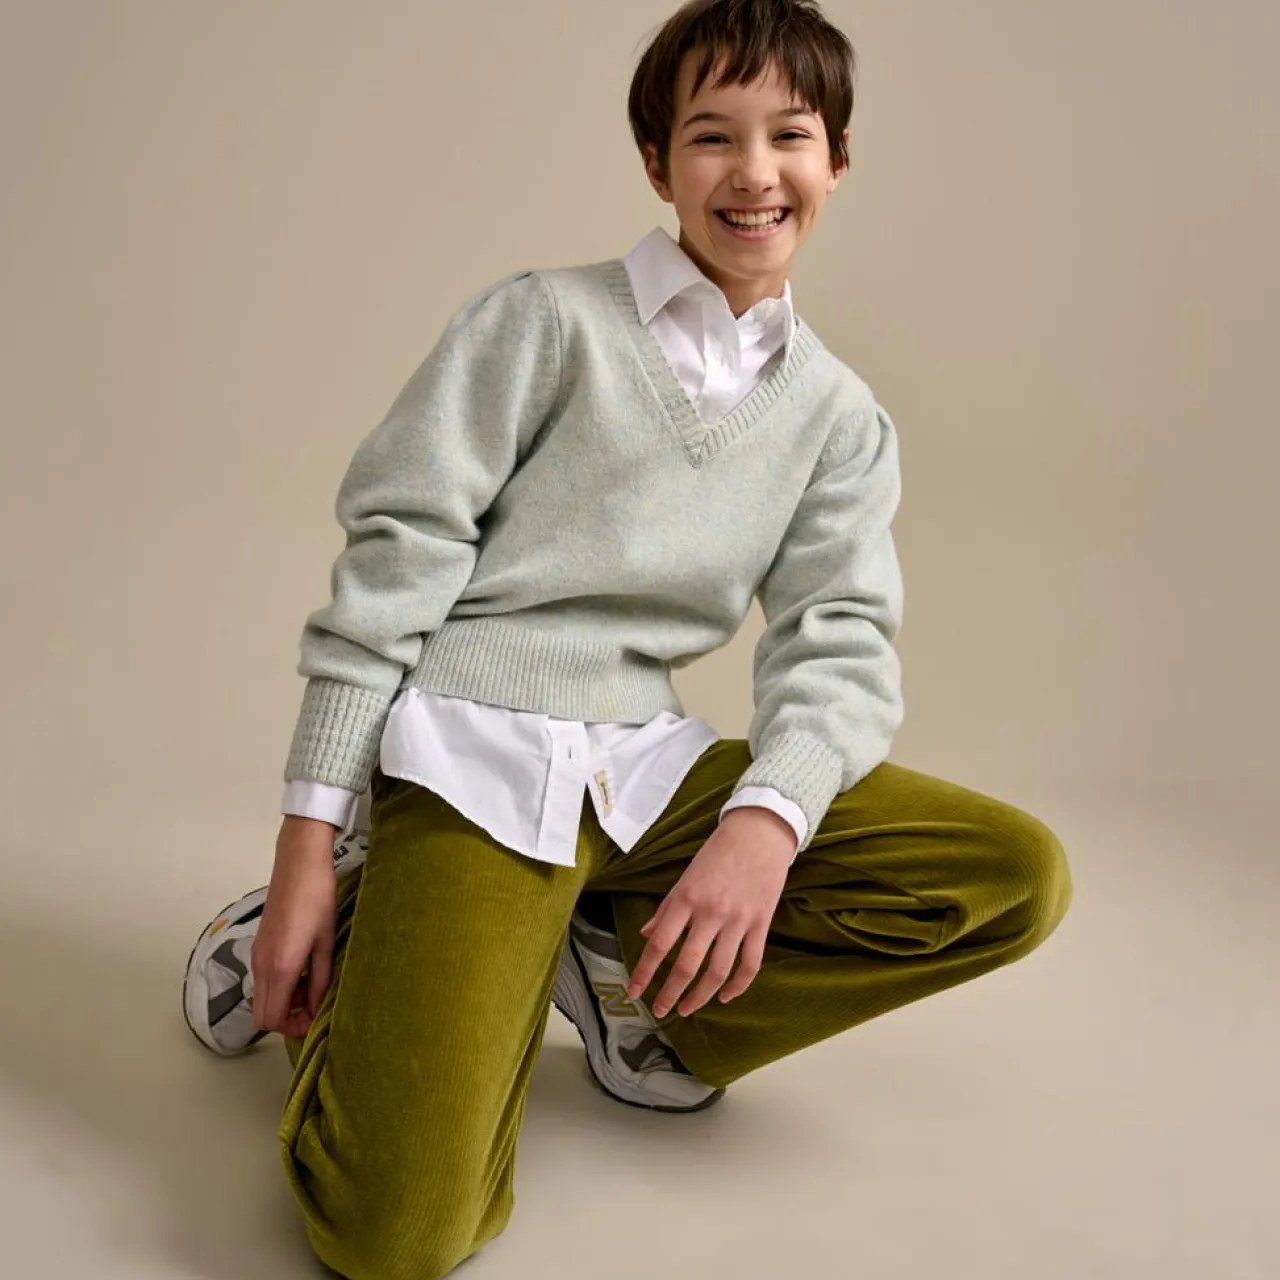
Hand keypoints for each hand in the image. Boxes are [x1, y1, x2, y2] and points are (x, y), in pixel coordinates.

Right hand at [250, 817, 338, 1038]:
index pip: (272, 1019)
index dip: (293, 1028)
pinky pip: (263, 979)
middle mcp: (262, 965)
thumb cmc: (317, 898)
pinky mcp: (258, 946)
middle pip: (262, 1014)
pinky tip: (303, 968)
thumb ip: (321, 980)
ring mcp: (257, 955)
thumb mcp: (326, 943)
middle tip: (314, 1006)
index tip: (314, 1019)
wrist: (299, 865)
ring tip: (313, 983)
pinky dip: (280, 985)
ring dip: (286, 1001)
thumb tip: (318, 1007)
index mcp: (281, 967)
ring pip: (263, 997)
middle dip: (288, 1019)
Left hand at [625, 807, 795, 1018]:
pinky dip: (737, 986)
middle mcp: (711, 911)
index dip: (644, 972)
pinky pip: (750, 964)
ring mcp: (738, 920)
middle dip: (670, 994)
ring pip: (718, 971)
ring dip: (700, 997)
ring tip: (687, 1009)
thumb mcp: (685, 875)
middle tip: (659, 1011)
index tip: (634, 992)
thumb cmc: (719, 851)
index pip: (659, 944)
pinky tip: (724, 996)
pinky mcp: (761, 923)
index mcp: (686, 897)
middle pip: (687, 965)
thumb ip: (667, 908)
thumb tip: (646, 934)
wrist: (760, 832)